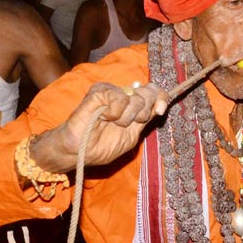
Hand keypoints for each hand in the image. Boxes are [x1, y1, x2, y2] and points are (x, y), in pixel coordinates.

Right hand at [33, 82, 169, 173]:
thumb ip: (146, 118)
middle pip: (148, 93)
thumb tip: (162, 104)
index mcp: (133, 104)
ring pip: (135, 97)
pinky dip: (115, 113)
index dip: (161, 98)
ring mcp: (111, 92)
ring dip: (126, 118)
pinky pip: (120, 98)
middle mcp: (124, 95)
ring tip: (111, 123)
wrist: (80, 151)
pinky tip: (103, 117)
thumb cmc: (102, 145)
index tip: (160, 110)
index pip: (154, 92)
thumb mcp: (132, 135)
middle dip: (143, 113)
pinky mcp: (99, 91)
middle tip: (126, 124)